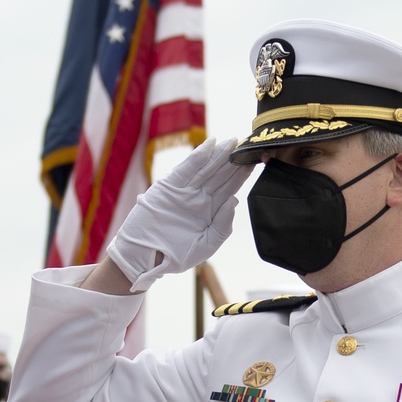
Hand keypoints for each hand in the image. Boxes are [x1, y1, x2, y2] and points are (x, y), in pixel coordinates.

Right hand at [107, 138, 251, 291]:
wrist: (145, 259)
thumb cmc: (175, 256)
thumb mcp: (206, 245)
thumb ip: (222, 226)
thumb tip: (235, 201)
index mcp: (211, 211)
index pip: (230, 188)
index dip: (242, 175)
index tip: (255, 161)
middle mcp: (200, 198)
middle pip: (220, 175)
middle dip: (233, 161)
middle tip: (247, 145)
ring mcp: (185, 191)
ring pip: (206, 169)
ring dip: (219, 155)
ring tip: (232, 142)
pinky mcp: (169, 187)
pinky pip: (186, 169)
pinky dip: (197, 156)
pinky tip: (210, 145)